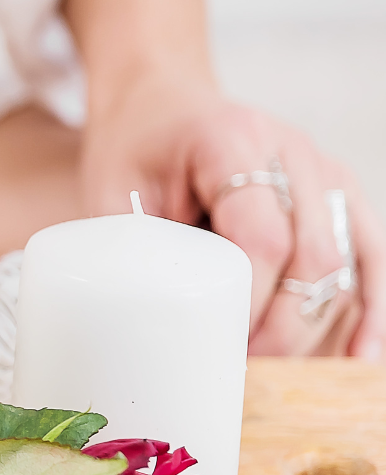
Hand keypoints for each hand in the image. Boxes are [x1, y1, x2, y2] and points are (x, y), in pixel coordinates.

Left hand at [80, 73, 385, 358]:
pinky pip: (369, 253)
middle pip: (311, 255)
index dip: (250, 301)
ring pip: (346, 261)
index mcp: (231, 141)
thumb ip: (137, 250)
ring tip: (283, 376)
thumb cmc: (135, 146)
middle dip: (283, 326)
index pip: (262, 237)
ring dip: (318, 326)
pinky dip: (370, 306)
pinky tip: (360, 353)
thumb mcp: (114, 189)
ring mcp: (323, 169)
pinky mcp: (338, 191)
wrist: (162, 98)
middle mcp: (290, 150)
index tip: (221, 344)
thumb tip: (148, 330)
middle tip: (245, 370)